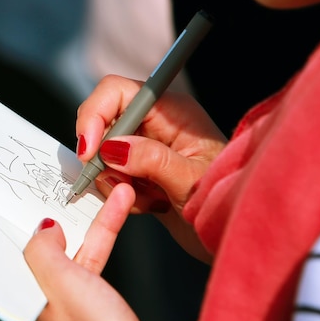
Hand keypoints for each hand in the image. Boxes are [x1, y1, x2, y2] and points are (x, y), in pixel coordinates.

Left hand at [23, 184, 152, 320]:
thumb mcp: (60, 283)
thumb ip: (43, 251)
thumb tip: (42, 230)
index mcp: (22, 299)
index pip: (13, 251)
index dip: (21, 220)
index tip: (29, 194)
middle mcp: (40, 300)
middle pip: (45, 247)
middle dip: (62, 215)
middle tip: (70, 188)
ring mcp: (68, 301)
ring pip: (75, 251)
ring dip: (94, 222)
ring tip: (111, 194)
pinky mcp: (93, 303)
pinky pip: (94, 261)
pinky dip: (105, 239)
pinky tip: (113, 218)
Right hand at [76, 75, 226, 261]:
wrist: (230, 228)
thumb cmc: (225, 198)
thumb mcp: (190, 180)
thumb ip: (152, 161)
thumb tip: (113, 149)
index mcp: (170, 111)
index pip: (116, 92)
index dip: (94, 115)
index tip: (89, 151)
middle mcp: (154, 123)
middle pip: (102, 124)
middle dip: (104, 158)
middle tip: (124, 185)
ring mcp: (144, 146)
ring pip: (102, 154)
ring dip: (116, 181)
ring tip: (151, 198)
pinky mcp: (137, 169)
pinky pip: (109, 175)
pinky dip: (120, 194)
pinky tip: (150, 204)